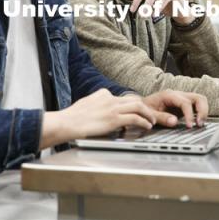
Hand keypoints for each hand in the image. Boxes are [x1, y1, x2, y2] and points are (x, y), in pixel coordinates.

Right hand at [40, 89, 155, 148]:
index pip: (122, 97)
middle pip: (134, 99)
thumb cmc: (71, 118)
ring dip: (148, 114)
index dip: (131, 105)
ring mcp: (113, 108)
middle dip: (144, 107)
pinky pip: (135, 118)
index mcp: (103, 94)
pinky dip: (144, 122)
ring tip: (152, 121)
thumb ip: (95, 104)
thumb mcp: (85, 104)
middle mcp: (110, 98)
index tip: (136, 111)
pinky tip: (146, 126)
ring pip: (138, 106)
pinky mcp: (114, 119)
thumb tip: (99, 110)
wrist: (66, 122)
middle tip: (150, 114)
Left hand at [143, 89, 208, 127]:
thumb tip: (174, 121)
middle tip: (199, 124)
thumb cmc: (144, 108)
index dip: (189, 114)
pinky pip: (197, 105)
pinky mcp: (184, 104)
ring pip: (200, 100)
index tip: (189, 126)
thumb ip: (161, 117)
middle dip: (202, 111)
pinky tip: (197, 122)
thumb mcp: (150, 114)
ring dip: (203, 111)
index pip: (185, 103)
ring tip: (200, 124)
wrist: (140, 105)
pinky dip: (200, 113)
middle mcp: (178, 95)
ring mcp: (182, 99)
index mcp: (169, 95)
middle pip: (198, 97)